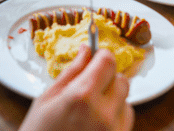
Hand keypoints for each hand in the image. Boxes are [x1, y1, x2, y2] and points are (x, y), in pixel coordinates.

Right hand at [19, 45, 133, 130]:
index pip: (108, 62)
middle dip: (108, 77)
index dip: (102, 56)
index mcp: (82, 96)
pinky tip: (95, 122)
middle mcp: (103, 113)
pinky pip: (126, 120)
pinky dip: (115, 116)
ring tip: (90, 109)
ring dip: (113, 99)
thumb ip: (71, 72)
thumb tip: (86, 51)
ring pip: (126, 101)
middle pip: (122, 80)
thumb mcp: (47, 98)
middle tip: (90, 84)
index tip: (96, 57)